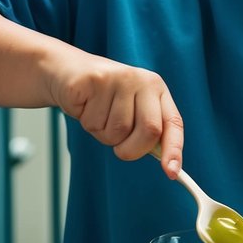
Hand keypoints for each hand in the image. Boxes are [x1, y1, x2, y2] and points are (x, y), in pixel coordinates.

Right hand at [47, 49, 183, 172]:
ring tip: (98, 115)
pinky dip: (88, 124)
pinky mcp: (94, 81)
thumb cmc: (102, 98)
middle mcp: (141, 80)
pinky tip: (85, 107)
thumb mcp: (130, 110)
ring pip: (117, 131)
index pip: (173, 123)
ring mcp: (119, 78)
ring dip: (104, 135)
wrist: (68, 70)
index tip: (171, 173)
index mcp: (156, 88)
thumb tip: (166, 164)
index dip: (174, 150)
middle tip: (119, 148)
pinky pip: (94, 122)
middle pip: (149, 130)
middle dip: (133, 150)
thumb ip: (147, 131)